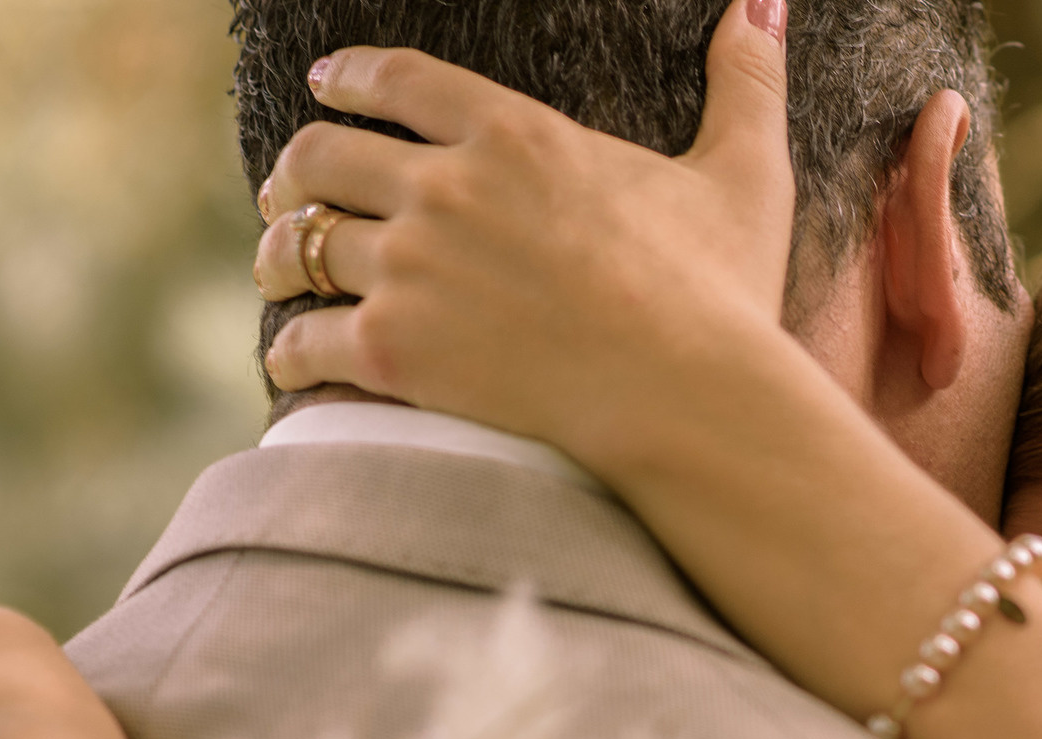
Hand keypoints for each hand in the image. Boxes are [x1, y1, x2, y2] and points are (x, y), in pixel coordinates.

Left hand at [252, 0, 794, 474]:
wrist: (686, 396)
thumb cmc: (719, 293)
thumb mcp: (743, 176)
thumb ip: (744, 84)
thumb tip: (766, 3)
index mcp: (512, 132)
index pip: (397, 80)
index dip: (349, 78)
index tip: (326, 88)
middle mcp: (444, 187)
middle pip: (325, 156)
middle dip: (292, 170)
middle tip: (282, 190)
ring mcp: (411, 269)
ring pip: (303, 245)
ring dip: (277, 254)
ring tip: (276, 265)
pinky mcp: (395, 351)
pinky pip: (307, 339)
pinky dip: (290, 348)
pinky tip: (290, 357)